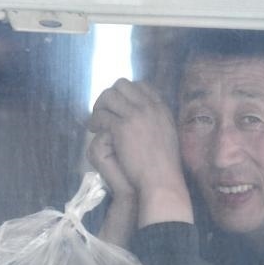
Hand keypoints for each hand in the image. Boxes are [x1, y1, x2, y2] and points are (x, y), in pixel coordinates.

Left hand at [88, 79, 192, 226]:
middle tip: (104, 110)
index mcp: (161, 108)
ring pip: (108, 97)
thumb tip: (148, 114)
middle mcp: (148, 107)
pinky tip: (94, 130)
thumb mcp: (169, 134)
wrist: (161, 179)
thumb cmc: (165, 164)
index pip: (141, 85)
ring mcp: (135, 115)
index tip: (119, 104)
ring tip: (96, 120)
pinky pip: (102, 116)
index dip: (127, 92)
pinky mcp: (121, 127)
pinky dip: (95, 121)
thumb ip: (158, 120)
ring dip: (99, 106)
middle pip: (122, 85)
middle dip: (110, 95)